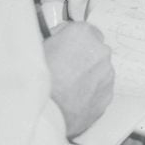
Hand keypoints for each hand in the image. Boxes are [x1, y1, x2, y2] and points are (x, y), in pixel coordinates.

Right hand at [44, 21, 114, 137]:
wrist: (43, 113)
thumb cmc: (36, 81)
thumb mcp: (38, 47)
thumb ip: (56, 37)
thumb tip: (61, 36)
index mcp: (82, 34)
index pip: (87, 31)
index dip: (76, 42)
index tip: (70, 49)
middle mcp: (100, 51)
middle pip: (95, 50)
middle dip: (84, 58)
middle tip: (66, 70)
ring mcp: (106, 74)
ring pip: (100, 71)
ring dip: (89, 76)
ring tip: (68, 88)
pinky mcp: (108, 95)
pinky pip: (101, 89)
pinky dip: (92, 93)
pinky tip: (74, 99)